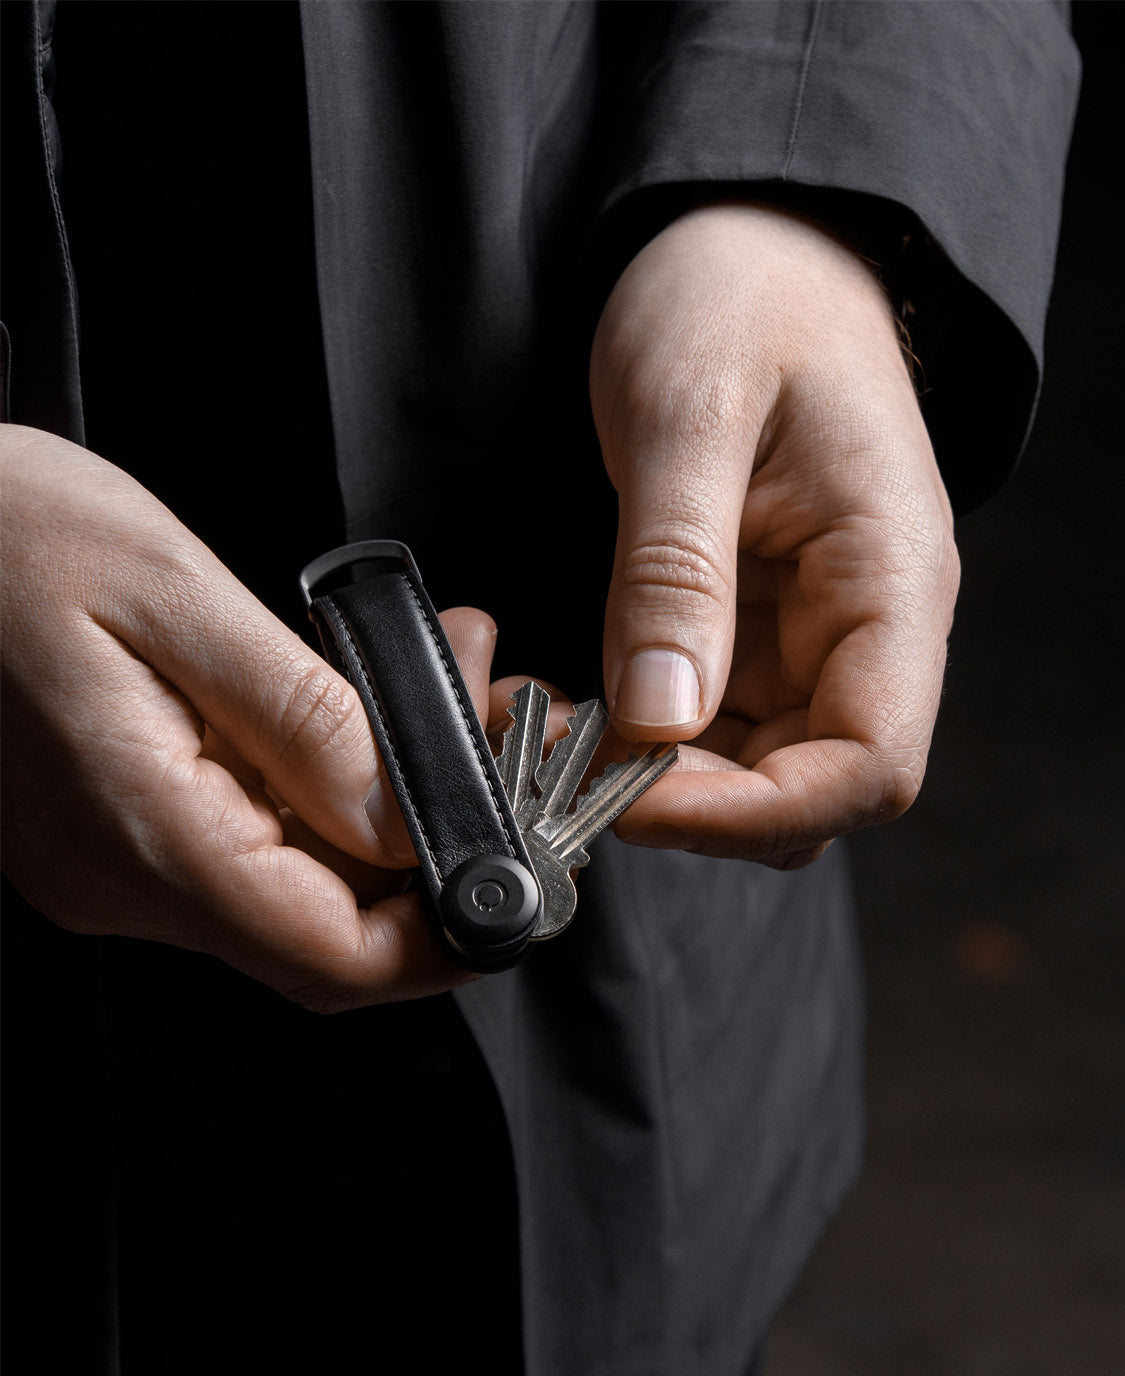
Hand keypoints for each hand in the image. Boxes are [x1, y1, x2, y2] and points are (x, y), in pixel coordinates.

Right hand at [0, 427, 495, 1008]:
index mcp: (146, 832)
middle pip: (327, 937)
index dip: (447, 935)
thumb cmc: (8, 535)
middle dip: (436, 857)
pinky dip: (324, 799)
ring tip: (438, 696)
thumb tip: (406, 819)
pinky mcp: (112, 835)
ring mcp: (113, 867)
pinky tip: (352, 717)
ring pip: (295, 893)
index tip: (524, 873)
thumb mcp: (177, 596)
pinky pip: (247, 850)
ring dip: (387, 817)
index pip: (333, 955)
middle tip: (493, 743)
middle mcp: (125, 880)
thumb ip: (304, 721)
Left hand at [591, 204, 959, 867]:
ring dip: (649, 780)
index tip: (631, 798)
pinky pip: (705, 726)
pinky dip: (634, 738)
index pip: (869, 767)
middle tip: (561, 763)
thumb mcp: (685, 412)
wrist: (749, 245)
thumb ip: (674, 570)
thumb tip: (659, 717)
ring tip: (545, 724)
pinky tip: (565, 704)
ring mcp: (809, 635)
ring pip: (748, 774)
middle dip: (687, 805)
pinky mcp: (753, 632)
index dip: (754, 815)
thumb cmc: (737, 293)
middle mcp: (866, 627)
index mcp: (891, 578)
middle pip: (807, 790)